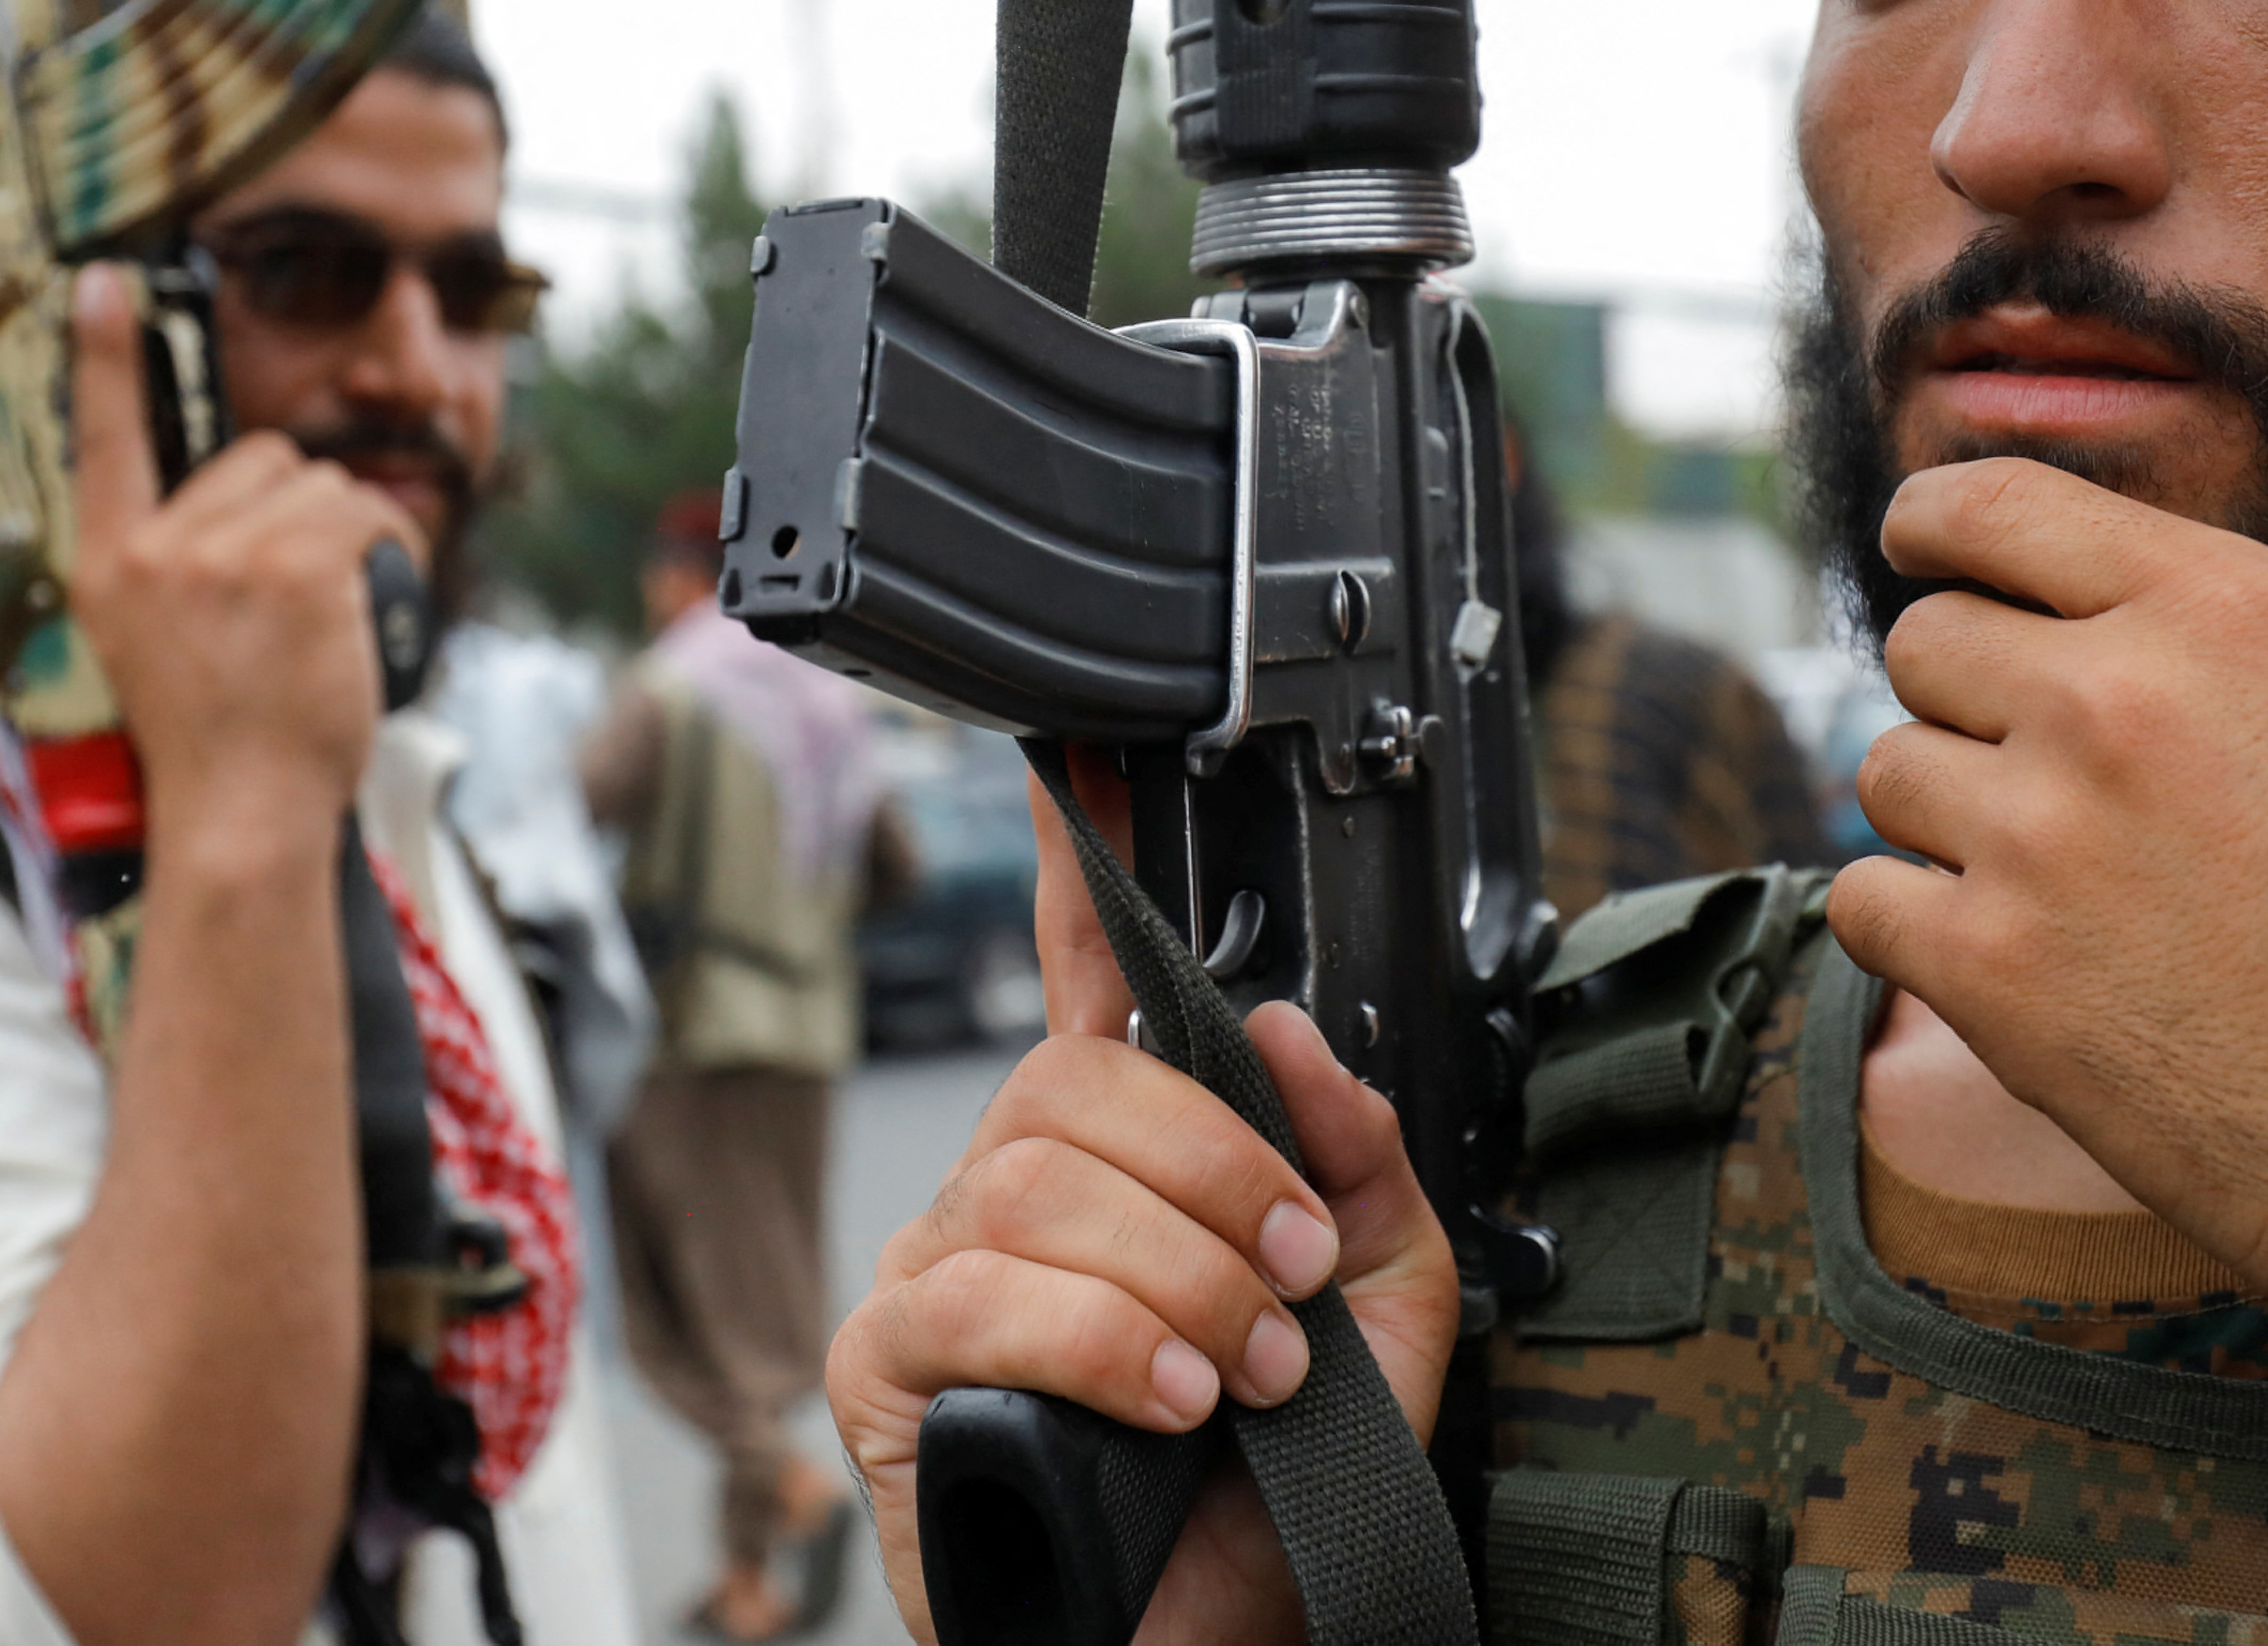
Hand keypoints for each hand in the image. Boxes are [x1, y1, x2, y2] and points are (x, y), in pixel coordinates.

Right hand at [65, 263, 420, 854]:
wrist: (239, 816)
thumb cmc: (219, 743)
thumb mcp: (158, 645)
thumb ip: (182, 570)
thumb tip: (243, 516)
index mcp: (108, 564)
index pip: (101, 439)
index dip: (105, 357)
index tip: (102, 282)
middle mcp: (156, 548)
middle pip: (258, 460)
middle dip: (296, 508)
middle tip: (298, 597)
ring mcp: (223, 553)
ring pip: (321, 485)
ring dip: (349, 533)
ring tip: (330, 617)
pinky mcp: (295, 564)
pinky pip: (367, 513)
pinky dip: (392, 547)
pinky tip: (374, 602)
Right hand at [830, 756, 1459, 1645]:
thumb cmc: (1273, 1498)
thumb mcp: (1379, 1320)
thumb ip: (1362, 1172)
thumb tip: (1289, 1034)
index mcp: (1126, 1163)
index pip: (1088, 980)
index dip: (1079, 870)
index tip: (1088, 768)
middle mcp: (1016, 1192)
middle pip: (1081, 1084)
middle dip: (1217, 1173)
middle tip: (1294, 1276)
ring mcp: (940, 1269)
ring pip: (1042, 1184)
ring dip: (1181, 1277)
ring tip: (1248, 1370)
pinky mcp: (888, 1365)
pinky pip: (982, 1295)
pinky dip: (1105, 1341)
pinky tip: (1175, 1402)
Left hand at [1834, 458, 2267, 1642]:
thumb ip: (2221, 655)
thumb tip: (2085, 626)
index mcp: (2233, 609)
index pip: (1992, 502)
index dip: (1934, 529)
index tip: (1918, 553)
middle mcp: (2116, 693)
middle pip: (1925, 641)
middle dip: (1965, 702)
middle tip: (2049, 789)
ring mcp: (2038, 828)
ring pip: (1886, 769)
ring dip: (1947, 822)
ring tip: (2067, 898)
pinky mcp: (1984, 968)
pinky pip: (1863, 900)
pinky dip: (1915, 932)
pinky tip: (2008, 974)